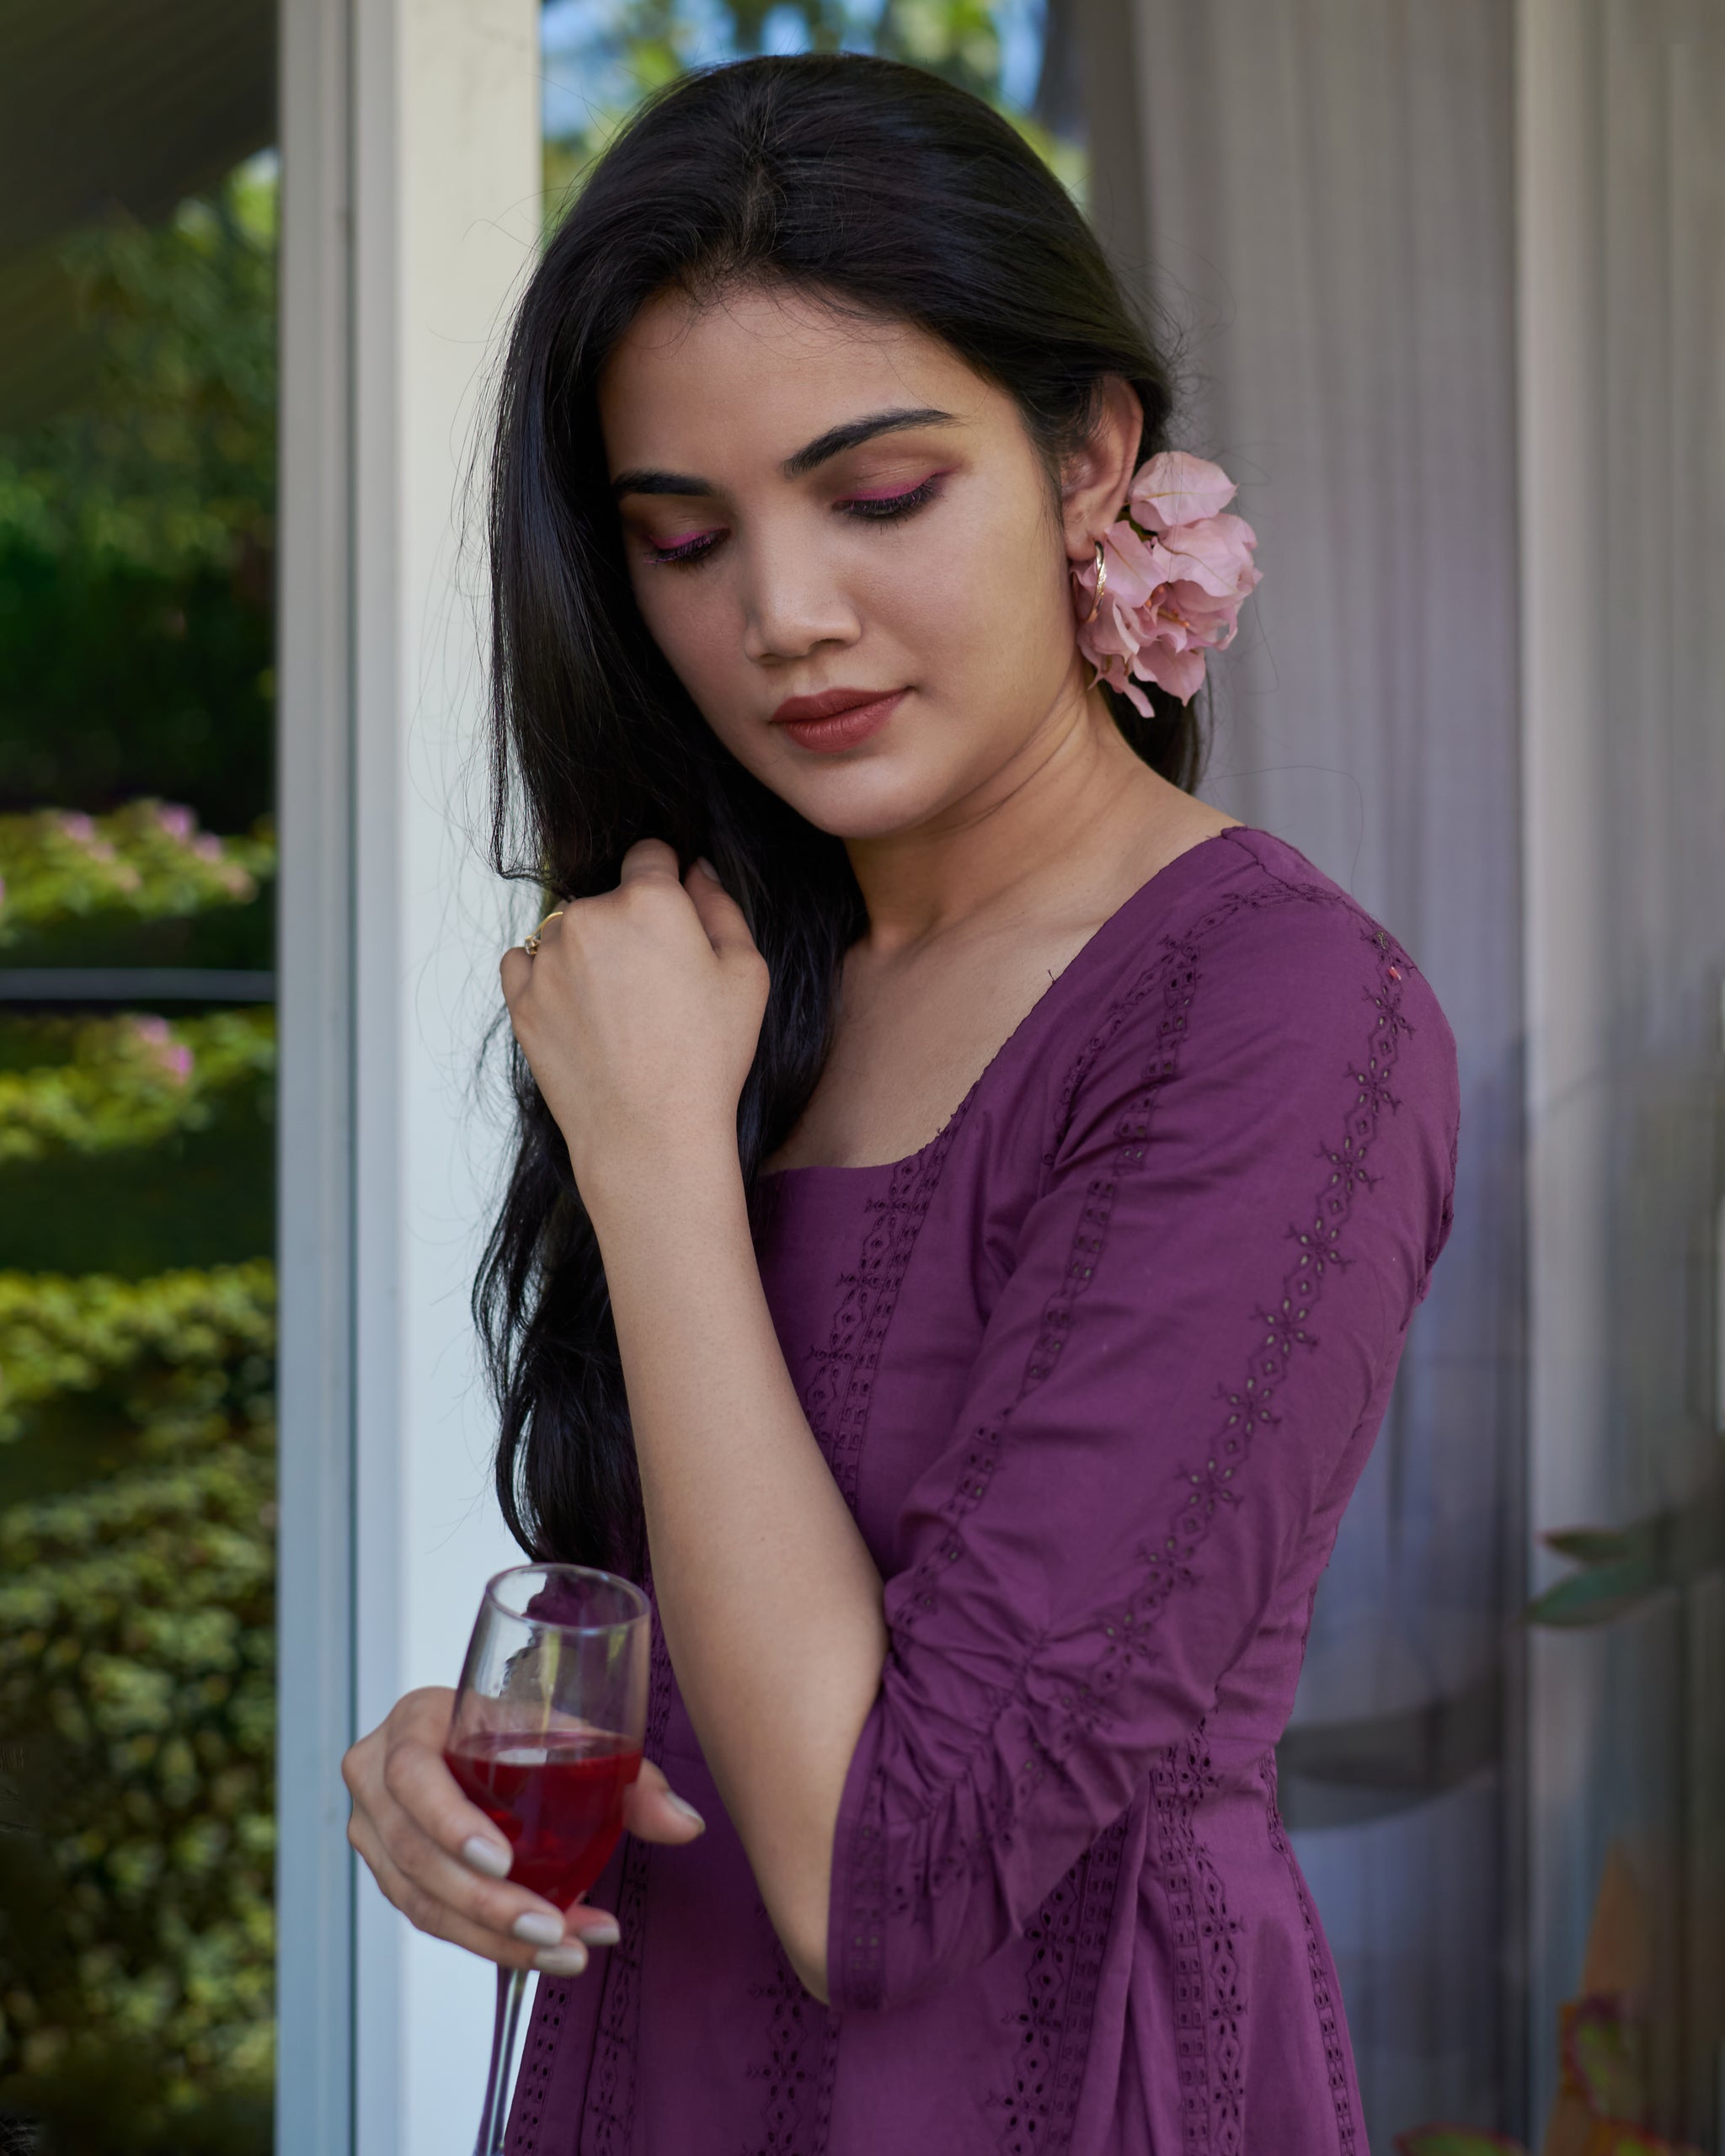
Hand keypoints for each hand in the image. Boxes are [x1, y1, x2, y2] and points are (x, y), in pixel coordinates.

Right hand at [343, 1686, 706, 1974]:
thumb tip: (687, 1825)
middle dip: (488, 1905)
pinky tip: (545, 1950)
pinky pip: (429, 1919)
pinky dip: (487, 1941)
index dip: (450, 1822)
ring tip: (567, 1950)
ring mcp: (373, 1833)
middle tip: (554, 1930)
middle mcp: (376, 1778)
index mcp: (414, 1723)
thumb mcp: (566, 1736)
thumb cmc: (520, 1729)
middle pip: (416, 1856)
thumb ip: (628, 1778)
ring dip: (493, 1937)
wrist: (476, 1740)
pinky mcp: (388, 1874)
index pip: (413, 1776)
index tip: (502, 1861)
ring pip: (420, 1901)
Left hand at [500, 840, 769, 1200]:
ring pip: (568, 931)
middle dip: (628, 924)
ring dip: (588, 952)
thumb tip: (696, 871)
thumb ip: (721, 906)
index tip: (673, 916)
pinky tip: (582, 1012)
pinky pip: (525, 963)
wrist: (649, 1135)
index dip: (666, 880)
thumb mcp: (745, 973)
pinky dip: (547, 976)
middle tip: (656, 982)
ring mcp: (547, 958)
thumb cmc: (708, 1058)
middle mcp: (589, 916)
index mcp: (649, 901)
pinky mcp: (521, 999)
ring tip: (619, 1009)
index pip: (649, 854)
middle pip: (608, 897)